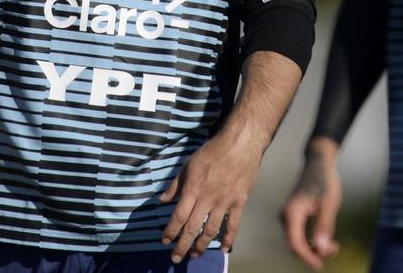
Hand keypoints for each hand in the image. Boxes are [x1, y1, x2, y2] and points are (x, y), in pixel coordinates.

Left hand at [160, 132, 264, 263]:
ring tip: (195, 255)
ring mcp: (224, 202)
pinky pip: (233, 225)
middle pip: (192, 228)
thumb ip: (175, 185)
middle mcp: (207, 198)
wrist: (240, 144)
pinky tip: (224, 249)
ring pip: (211, 230)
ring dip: (201, 245)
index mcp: (193, 188)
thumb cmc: (212, 152)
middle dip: (182, 245)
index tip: (165, 241)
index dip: (170, 231)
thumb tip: (162, 200)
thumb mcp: (188, 165)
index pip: (178, 216)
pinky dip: (229, 239)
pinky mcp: (239, 202)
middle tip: (176, 259)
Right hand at [281, 138, 341, 269]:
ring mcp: (289, 217)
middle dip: (314, 252)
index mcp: (292, 213)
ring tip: (335, 244)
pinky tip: (327, 239)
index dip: (308, 257)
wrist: (319, 163)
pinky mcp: (294, 217)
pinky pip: (300, 235)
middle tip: (335, 249)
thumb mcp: (329, 205)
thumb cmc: (325, 181)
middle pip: (296, 245)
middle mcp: (286, 216)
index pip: (295, 244)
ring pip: (298, 241)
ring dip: (315, 247)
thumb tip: (321, 248)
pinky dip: (312, 240)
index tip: (321, 265)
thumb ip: (324, 227)